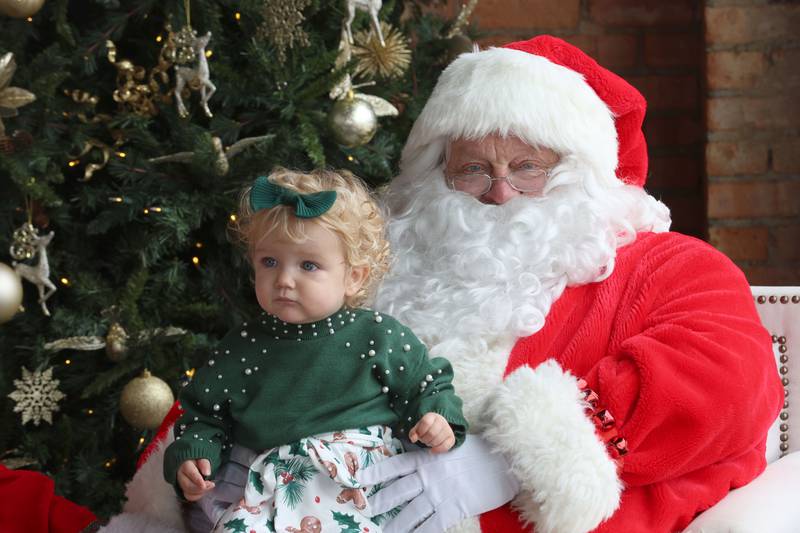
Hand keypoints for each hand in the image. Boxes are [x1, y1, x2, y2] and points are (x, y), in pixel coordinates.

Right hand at [177, 458, 214, 501]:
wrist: (190, 461)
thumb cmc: (197, 459)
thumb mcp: (202, 457)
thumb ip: (204, 464)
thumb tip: (207, 473)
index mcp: (185, 466)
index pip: (191, 473)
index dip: (198, 480)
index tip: (207, 483)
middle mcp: (180, 476)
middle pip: (188, 486)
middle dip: (200, 488)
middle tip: (211, 484)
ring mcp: (180, 484)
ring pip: (188, 493)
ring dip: (200, 492)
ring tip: (208, 487)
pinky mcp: (183, 490)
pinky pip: (189, 496)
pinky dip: (198, 495)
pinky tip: (204, 490)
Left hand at [357, 434, 519, 532]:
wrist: (505, 461)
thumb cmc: (480, 453)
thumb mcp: (451, 448)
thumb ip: (433, 456)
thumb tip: (419, 461)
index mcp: (428, 458)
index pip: (396, 465)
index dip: (377, 472)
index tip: (359, 479)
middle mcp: (429, 475)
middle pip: (398, 491)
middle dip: (380, 502)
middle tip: (366, 510)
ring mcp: (441, 492)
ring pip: (411, 512)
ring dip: (396, 525)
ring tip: (383, 532)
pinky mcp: (455, 507)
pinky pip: (433, 524)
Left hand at [409, 413, 454, 452]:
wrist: (438, 426)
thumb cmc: (427, 427)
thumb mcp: (418, 427)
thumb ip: (413, 432)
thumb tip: (413, 439)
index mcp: (432, 416)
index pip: (426, 422)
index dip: (420, 431)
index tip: (419, 434)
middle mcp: (442, 421)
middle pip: (432, 433)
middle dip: (424, 439)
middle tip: (423, 439)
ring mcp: (448, 429)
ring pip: (437, 440)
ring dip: (430, 444)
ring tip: (429, 442)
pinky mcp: (451, 438)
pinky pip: (445, 446)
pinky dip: (437, 449)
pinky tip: (433, 450)